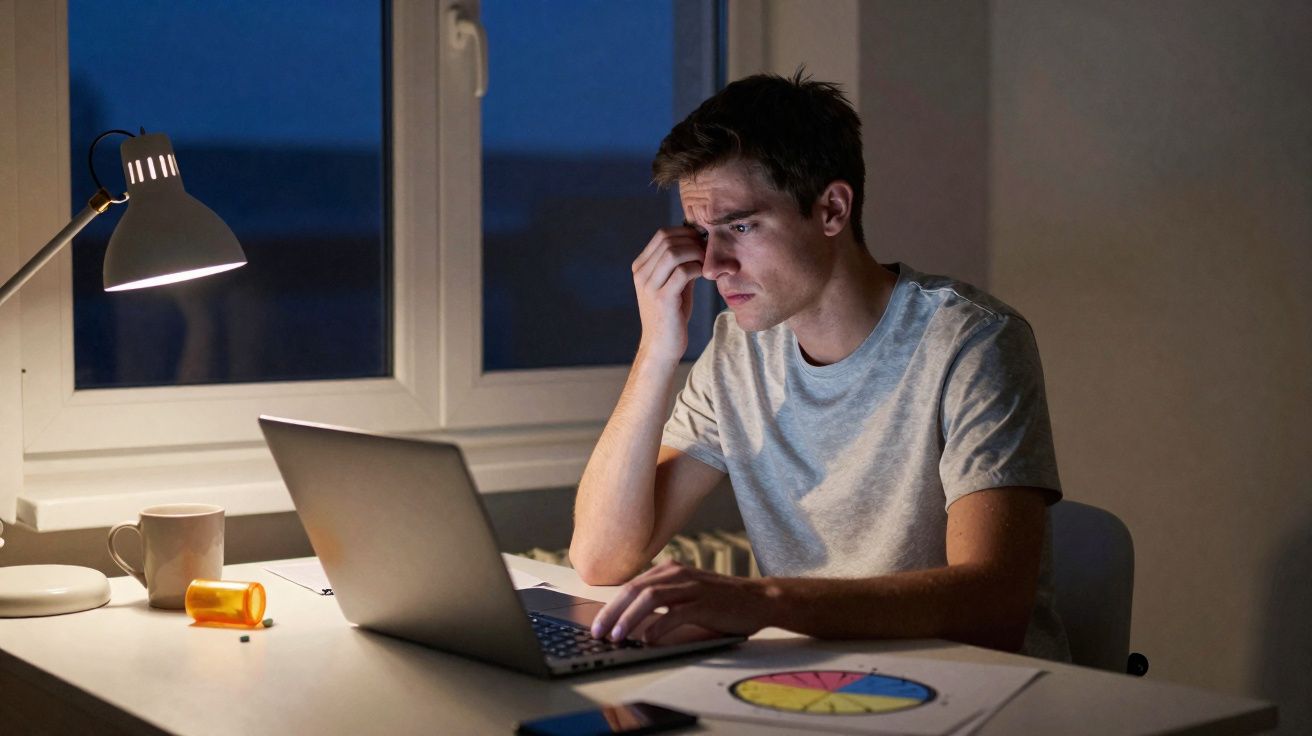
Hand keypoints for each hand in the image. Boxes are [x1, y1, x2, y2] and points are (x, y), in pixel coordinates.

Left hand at [590, 561, 772, 644]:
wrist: (759, 599)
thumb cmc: (721, 602)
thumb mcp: (687, 594)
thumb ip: (663, 601)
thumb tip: (633, 624)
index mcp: (670, 570)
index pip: (631, 586)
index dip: (611, 606)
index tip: (598, 624)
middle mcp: (677, 573)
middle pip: (634, 590)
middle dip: (612, 612)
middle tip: (598, 632)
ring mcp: (691, 586)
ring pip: (650, 598)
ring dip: (629, 618)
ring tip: (618, 637)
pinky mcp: (704, 602)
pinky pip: (675, 613)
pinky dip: (658, 626)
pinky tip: (648, 639)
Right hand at [631, 227, 703, 362]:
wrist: (661, 346)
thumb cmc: (671, 315)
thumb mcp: (673, 284)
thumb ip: (680, 265)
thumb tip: (699, 243)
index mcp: (640, 267)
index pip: (662, 235)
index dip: (685, 233)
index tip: (702, 242)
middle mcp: (641, 273)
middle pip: (668, 240)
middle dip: (693, 241)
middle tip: (709, 252)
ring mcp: (650, 286)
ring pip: (674, 252)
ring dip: (696, 253)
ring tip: (707, 264)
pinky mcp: (662, 298)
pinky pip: (683, 272)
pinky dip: (698, 269)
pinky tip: (704, 276)